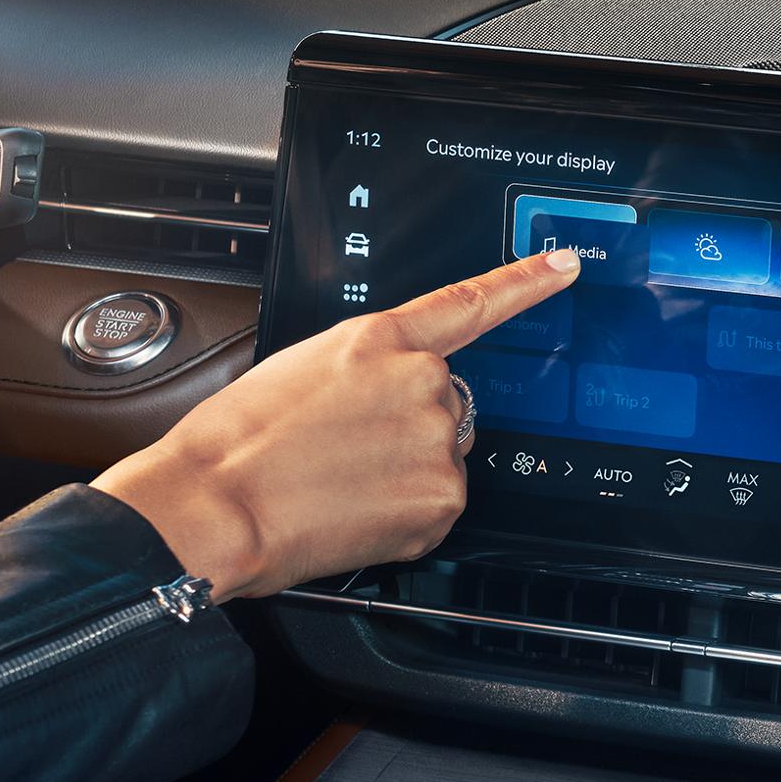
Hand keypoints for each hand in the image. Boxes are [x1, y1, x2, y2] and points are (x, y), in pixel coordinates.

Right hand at [95, 248, 581, 600]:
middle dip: (406, 427)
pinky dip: (404, 515)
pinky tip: (355, 511)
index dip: (523, 284)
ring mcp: (437, 438)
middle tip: (344, 452)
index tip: (564, 266)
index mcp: (380, 339)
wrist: (216, 504)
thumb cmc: (236, 442)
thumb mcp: (299, 371)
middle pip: (444, 403)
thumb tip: (383, 402)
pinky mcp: (442, 496)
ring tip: (340, 483)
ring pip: (440, 455)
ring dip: (405, 471)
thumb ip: (364, 373)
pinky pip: (435, 506)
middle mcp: (421, 381)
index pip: (469, 302)